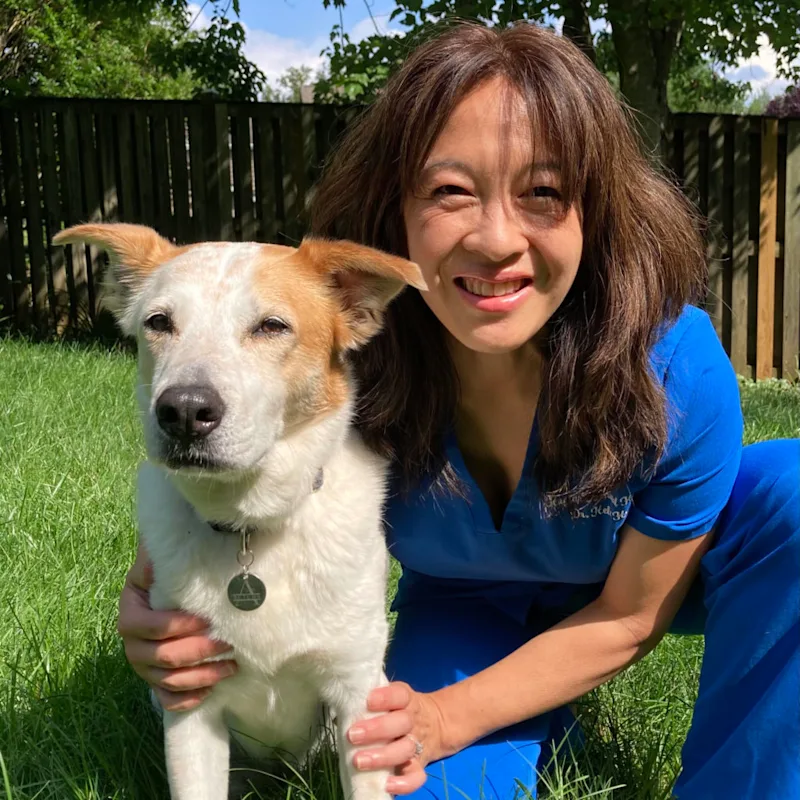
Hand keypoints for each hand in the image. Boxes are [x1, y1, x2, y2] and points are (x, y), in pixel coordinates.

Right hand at [117, 541, 236, 711]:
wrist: (173, 586)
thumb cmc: (171, 572)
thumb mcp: (162, 560)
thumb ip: (162, 560)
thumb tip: (169, 559)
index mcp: (131, 612)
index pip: (150, 627)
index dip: (178, 627)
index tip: (207, 621)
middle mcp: (132, 644)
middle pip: (161, 657)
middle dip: (198, 652)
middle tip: (228, 644)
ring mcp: (144, 667)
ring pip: (168, 681)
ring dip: (201, 676)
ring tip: (230, 666)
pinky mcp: (157, 681)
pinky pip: (167, 700)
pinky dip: (187, 699)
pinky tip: (209, 692)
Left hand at [347, 682, 448, 794]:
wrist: (437, 722)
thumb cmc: (400, 709)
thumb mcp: (393, 697)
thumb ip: (373, 701)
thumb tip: (341, 706)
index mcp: (406, 700)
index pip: (400, 695)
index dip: (385, 698)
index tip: (368, 702)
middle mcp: (413, 720)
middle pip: (402, 722)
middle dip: (377, 729)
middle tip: (353, 735)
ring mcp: (417, 743)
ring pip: (406, 748)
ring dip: (383, 756)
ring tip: (359, 761)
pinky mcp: (420, 765)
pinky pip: (417, 776)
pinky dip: (404, 783)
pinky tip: (387, 784)